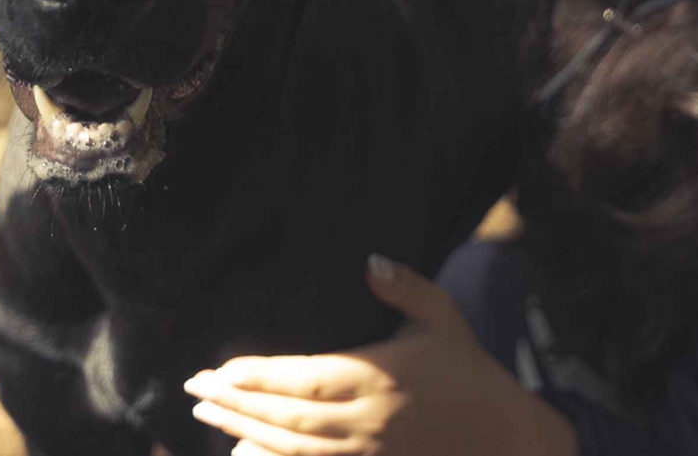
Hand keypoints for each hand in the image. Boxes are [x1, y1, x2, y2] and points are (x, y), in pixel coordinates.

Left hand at [184, 254, 576, 455]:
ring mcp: (366, 453)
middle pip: (287, 417)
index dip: (259, 376)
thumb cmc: (468, 369)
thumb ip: (405, 288)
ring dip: (244, 430)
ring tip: (207, 413)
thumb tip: (370, 261)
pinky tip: (243, 449)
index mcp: (378, 376)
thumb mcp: (443, 317)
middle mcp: (366, 420)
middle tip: (195, 388)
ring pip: (292, 448)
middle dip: (236, 403)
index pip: (304, 378)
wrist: (502, 436)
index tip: (221, 368)